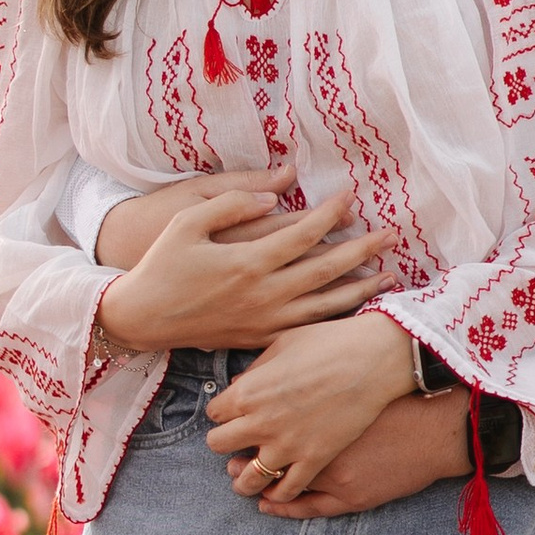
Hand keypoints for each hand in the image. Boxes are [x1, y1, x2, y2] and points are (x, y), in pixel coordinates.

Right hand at [94, 176, 381, 354]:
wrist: (142, 318)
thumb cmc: (161, 264)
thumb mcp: (185, 221)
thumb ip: (231, 203)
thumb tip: (276, 195)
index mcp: (246, 262)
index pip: (303, 234)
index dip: (331, 213)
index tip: (351, 197)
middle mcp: (262, 294)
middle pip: (326, 270)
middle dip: (363, 250)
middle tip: (393, 235)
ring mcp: (264, 321)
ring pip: (324, 305)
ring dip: (359, 289)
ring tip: (387, 275)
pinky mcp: (259, 338)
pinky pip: (307, 328)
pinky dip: (334, 317)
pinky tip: (353, 307)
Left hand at [205, 317, 420, 503]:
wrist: (374, 360)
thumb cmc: (330, 343)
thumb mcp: (284, 344)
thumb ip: (256, 370)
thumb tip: (239, 384)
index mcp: (248, 392)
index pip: (214, 413)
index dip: (222, 412)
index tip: (232, 412)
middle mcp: (260, 423)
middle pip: (219, 445)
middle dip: (224, 442)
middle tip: (237, 440)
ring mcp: (288, 446)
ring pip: (247, 478)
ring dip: (243, 477)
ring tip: (247, 476)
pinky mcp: (315, 461)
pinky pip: (287, 488)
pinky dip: (278, 492)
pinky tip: (278, 487)